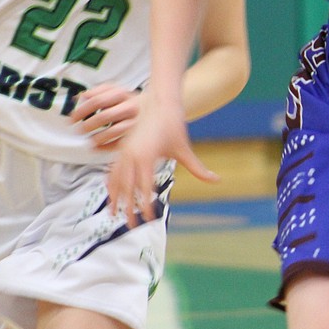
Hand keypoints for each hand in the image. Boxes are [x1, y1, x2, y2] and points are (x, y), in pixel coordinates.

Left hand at [71, 83, 141, 148]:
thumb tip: (78, 97)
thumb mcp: (115, 91)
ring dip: (97, 137)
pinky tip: (96, 147)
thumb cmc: (127, 101)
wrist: (155, 108)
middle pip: (104, 116)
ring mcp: (135, 122)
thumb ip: (98, 92)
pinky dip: (105, 147)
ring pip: (113, 131)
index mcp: (122, 94)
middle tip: (79, 130)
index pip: (97, 101)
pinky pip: (119, 143)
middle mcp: (130, 107)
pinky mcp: (136, 135)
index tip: (72, 118)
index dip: (82, 111)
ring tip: (89, 140)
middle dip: (88, 125)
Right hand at [107, 97, 218, 227]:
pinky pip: (113, 170)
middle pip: (127, 189)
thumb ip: (198, 169)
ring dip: (115, 198)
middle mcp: (131, 157)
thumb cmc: (173, 126)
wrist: (159, 103)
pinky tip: (112, 193)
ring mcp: (124, 152)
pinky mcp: (122, 149)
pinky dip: (111, 183)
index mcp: (146, 158)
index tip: (150, 219)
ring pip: (116, 180)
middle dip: (128, 208)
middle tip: (132, 225)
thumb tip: (217, 180)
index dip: (146, 206)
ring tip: (114, 214)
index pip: (145, 189)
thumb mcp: (185, 149)